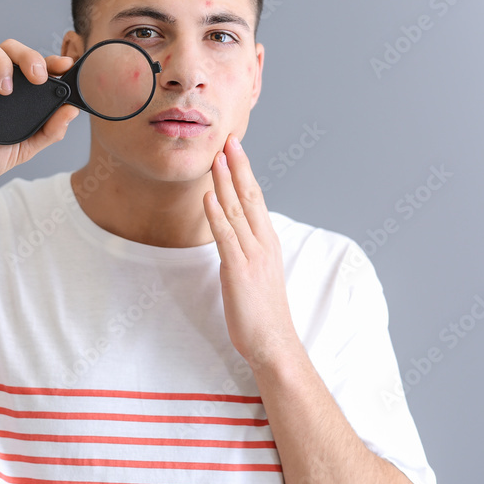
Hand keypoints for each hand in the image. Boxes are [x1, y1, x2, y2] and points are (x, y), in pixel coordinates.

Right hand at [0, 37, 80, 200]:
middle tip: (37, 77)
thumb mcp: (24, 147)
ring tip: (5, 91)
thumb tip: (72, 110)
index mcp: (3, 88)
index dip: (46, 59)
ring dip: (0, 63)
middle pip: (6, 46)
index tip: (64, 67)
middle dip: (27, 55)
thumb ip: (49, 130)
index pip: (26, 63)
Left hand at [202, 135, 297, 364]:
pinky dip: (216, 214)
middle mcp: (263, 243)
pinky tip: (209, 197)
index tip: (235, 149)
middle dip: (237, 167)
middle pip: (250, 196)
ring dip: (225, 182)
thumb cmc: (262, 313)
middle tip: (228, 139)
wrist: (274, 343)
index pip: (256, 199)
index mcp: (268, 242)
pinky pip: (225, 237)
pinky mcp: (239, 270)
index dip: (245, 172)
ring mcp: (252, 256)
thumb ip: (245, 251)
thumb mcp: (256, 274)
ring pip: (237, 211)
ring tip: (216, 158)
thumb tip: (231, 237)